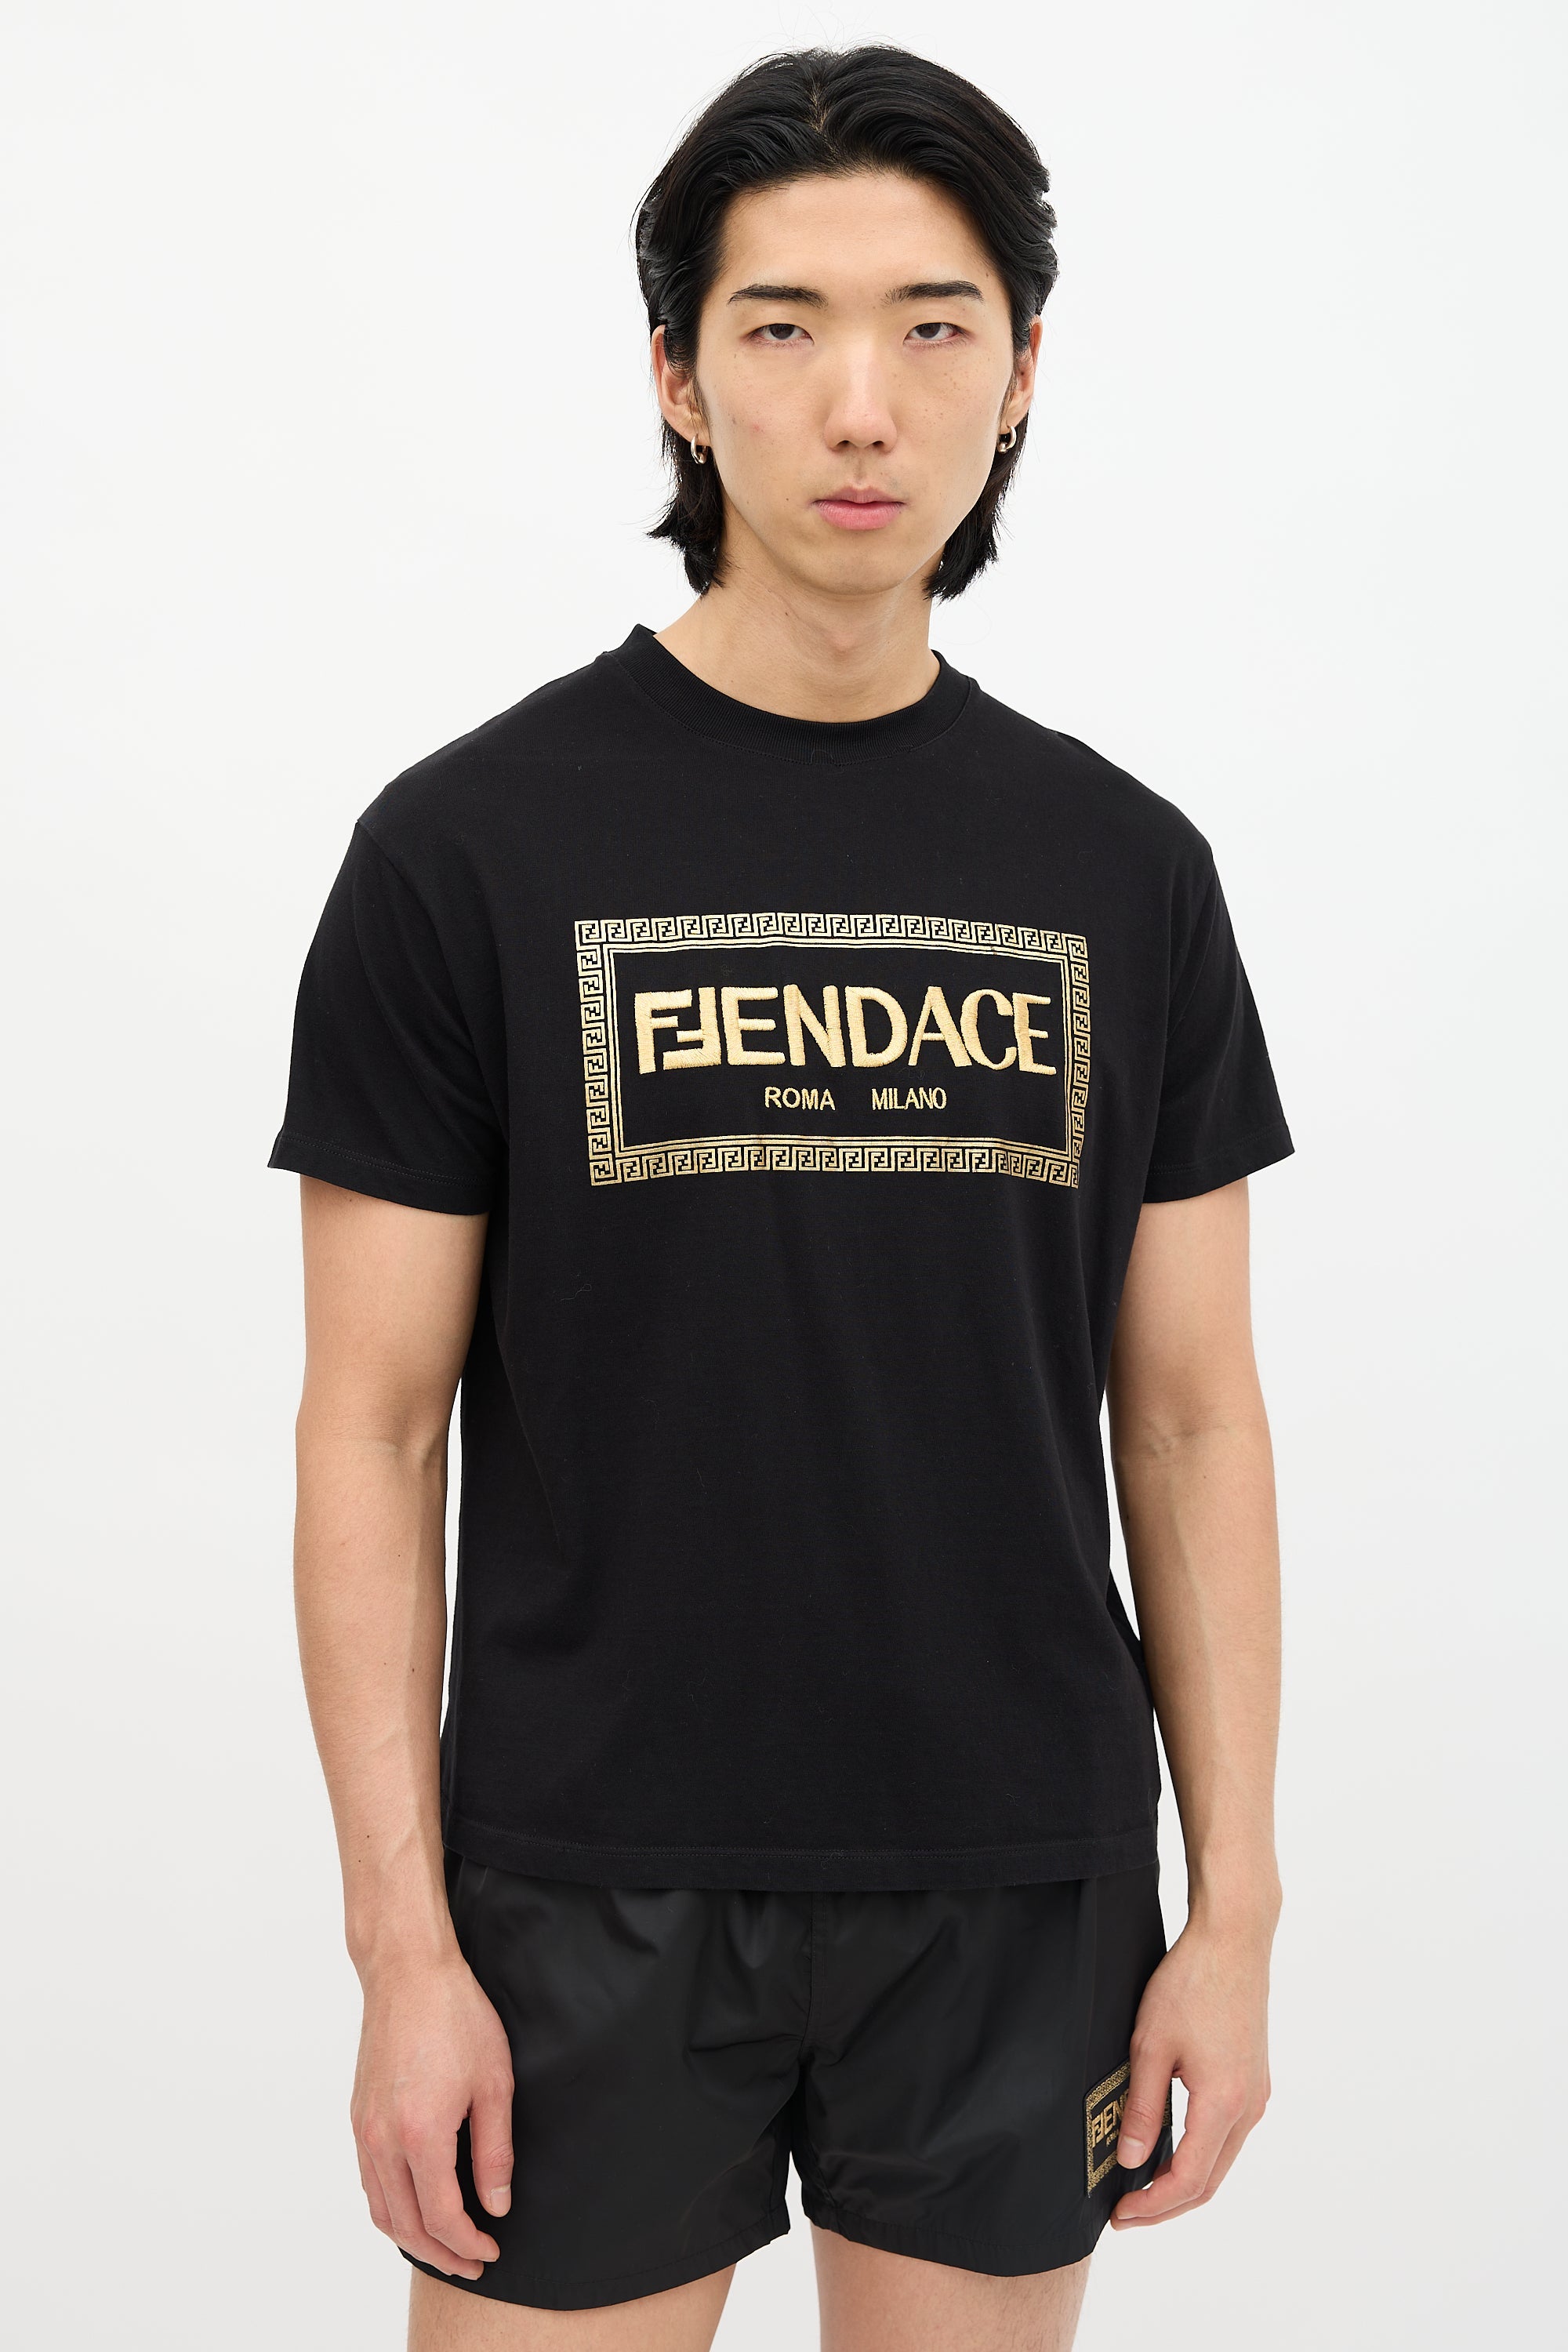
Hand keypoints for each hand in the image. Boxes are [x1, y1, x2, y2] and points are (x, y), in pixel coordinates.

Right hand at [350, 1947, 514, 2279]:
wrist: (408, 1973)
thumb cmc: (457, 2017)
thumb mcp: (494, 2083)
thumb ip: (494, 2151)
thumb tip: (496, 2205)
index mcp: (420, 2134)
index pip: (442, 2217)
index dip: (468, 2243)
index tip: (492, 2250)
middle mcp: (382, 2140)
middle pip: (406, 2225)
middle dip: (441, 2254)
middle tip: (472, 2263)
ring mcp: (364, 2130)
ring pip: (381, 2210)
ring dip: (412, 2238)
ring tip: (446, 2247)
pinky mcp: (358, 2117)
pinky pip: (369, 2182)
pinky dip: (391, 2209)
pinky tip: (416, 2207)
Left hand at [1108, 1912, 1272, 2229]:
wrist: (1233, 1940)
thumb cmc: (1190, 1983)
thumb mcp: (1151, 2046)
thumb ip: (1143, 2109)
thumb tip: (1131, 2163)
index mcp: (1224, 2103)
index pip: (1190, 2180)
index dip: (1153, 2206)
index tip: (1120, 2216)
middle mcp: (1249, 2107)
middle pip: (1210, 2180)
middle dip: (1167, 2204)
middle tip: (1126, 2213)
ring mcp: (1257, 2094)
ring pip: (1221, 2160)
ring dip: (1185, 2181)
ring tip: (1142, 2187)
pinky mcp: (1254, 2079)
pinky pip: (1228, 2135)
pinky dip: (1200, 2155)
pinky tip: (1171, 2149)